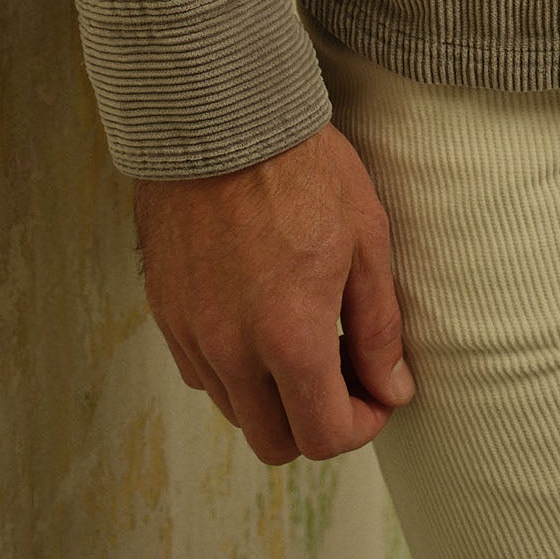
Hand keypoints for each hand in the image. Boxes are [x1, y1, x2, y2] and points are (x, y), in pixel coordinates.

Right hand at [133, 120, 412, 463]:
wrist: (220, 116)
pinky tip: (259, 318)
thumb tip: (392, 389)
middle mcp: (231, 352)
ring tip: (302, 340)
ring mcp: (192, 334)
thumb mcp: (365, 238)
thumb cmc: (301, 168)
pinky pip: (202, 372)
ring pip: (235, 411)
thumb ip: (379, 326)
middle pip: (274, 442)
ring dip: (273, 397)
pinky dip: (235, 368)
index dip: (360, 426)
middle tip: (343, 373)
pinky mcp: (166, 312)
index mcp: (289, 339)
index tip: (376, 394)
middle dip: (316, 422)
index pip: (324, 437)